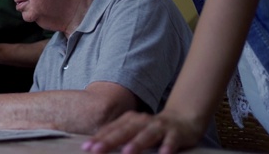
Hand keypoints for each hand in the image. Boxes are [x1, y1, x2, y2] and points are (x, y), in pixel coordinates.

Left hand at [81, 110, 204, 153]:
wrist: (182, 119)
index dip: (98, 138)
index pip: (111, 129)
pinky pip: (171, 141)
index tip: (85, 147)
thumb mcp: (133, 130)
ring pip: (147, 135)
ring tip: (127, 153)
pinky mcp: (176, 133)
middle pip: (124, 131)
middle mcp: (142, 121)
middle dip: (110, 141)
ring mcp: (159, 126)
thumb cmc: (151, 129)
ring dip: (137, 144)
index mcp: (129, 120)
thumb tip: (94, 147)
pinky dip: (167, 147)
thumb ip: (117, 137)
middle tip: (96, 151)